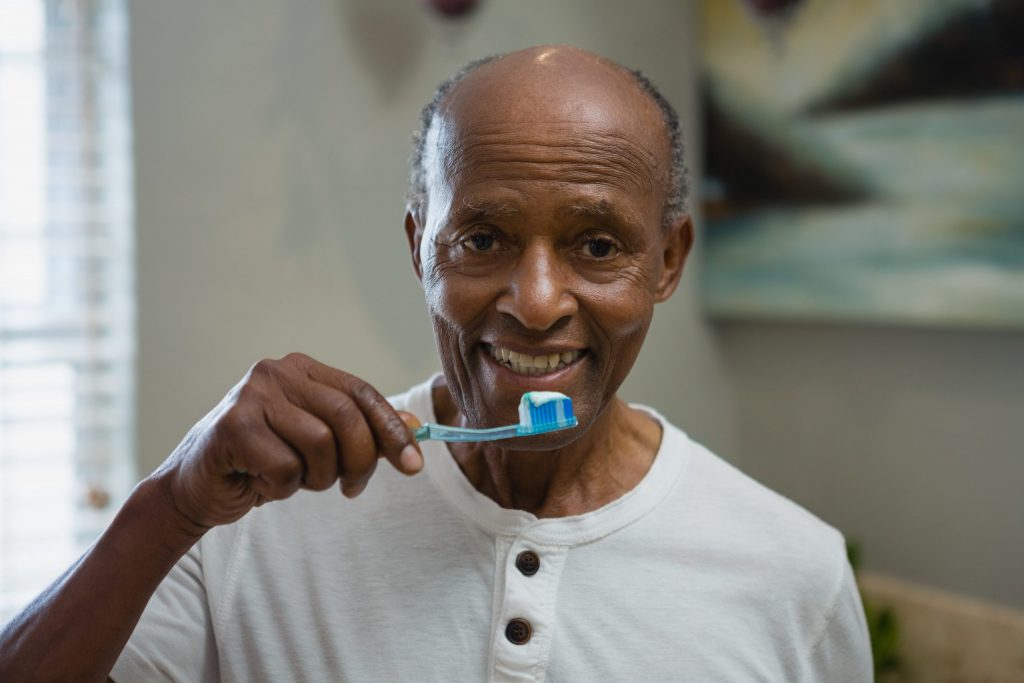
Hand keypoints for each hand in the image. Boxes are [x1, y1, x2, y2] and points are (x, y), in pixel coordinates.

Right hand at [151, 353, 422, 531]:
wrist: (195, 489)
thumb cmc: (263, 463)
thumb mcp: (319, 446)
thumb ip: (362, 432)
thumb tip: (416, 427)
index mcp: (302, 369)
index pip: (363, 393)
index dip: (392, 430)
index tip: (415, 466)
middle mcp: (276, 372)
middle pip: (347, 416)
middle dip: (360, 461)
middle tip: (352, 489)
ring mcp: (252, 395)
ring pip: (320, 443)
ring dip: (317, 477)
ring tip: (295, 481)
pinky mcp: (233, 426)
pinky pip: (286, 467)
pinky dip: (283, 488)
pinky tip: (261, 483)